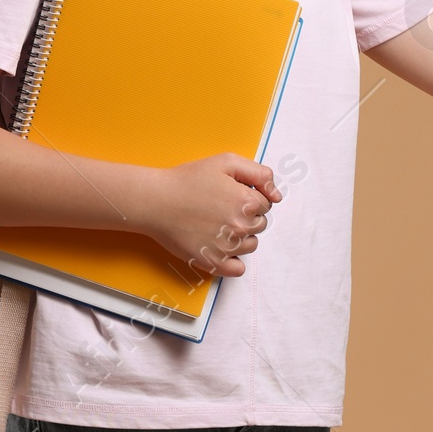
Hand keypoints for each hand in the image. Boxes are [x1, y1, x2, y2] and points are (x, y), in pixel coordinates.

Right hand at [135, 155, 280, 278]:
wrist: (155, 201)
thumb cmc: (188, 179)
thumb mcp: (226, 162)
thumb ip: (259, 174)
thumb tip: (277, 195)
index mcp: (246, 202)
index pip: (265, 204)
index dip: (248, 197)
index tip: (230, 194)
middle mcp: (240, 227)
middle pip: (260, 224)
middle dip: (246, 216)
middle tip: (221, 207)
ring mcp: (228, 247)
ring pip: (250, 245)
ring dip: (240, 236)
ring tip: (217, 224)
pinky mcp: (213, 263)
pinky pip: (238, 269)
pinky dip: (234, 261)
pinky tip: (221, 247)